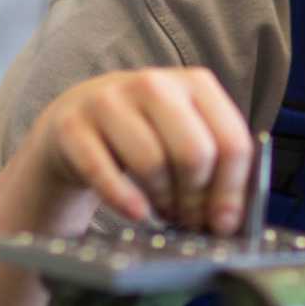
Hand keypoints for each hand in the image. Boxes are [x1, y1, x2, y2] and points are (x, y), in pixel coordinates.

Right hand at [22, 68, 253, 234]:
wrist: (75, 119)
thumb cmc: (144, 133)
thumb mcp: (184, 133)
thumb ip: (215, 162)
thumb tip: (230, 216)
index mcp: (196, 83)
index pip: (231, 141)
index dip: (232, 190)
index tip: (225, 222)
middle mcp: (154, 84)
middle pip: (194, 153)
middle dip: (197, 198)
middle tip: (192, 220)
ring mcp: (109, 100)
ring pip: (152, 164)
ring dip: (164, 201)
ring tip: (166, 211)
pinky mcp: (72, 125)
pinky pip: (102, 171)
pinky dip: (124, 199)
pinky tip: (137, 213)